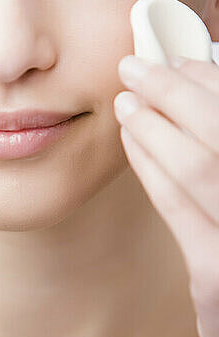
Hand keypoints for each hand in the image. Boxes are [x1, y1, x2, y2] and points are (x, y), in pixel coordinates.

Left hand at [113, 54, 218, 336]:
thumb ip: (216, 143)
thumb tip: (193, 82)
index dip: (209, 79)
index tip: (177, 60)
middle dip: (173, 91)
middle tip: (135, 66)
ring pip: (198, 166)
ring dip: (154, 125)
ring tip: (126, 101)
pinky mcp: (217, 277)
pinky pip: (176, 208)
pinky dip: (150, 166)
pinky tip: (131, 142)